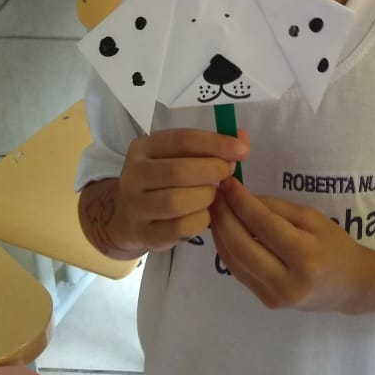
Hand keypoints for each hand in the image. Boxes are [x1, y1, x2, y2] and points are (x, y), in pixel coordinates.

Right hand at [115, 129, 249, 252]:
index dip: (215, 144)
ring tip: (213, 194)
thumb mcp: (179, 156)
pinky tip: (205, 214)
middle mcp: (133, 175)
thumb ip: (210, 146)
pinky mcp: (144, 234)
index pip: (182, 140)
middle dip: (212, 171)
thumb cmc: (164, 179)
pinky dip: (200, 220)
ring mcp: (135, 207)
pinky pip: (180, 228)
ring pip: (177, 202)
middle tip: (228, 173)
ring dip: (205, 197)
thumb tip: (242, 141)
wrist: (132, 215)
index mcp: (143, 147)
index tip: (242, 150)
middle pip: (178, 171)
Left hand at [210, 178, 369, 312]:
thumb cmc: (334, 245)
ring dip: (220, 234)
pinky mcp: (267, 302)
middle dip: (224, 217)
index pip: (264, 225)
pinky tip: (224, 232)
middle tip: (214, 195)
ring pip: (235, 262)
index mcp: (306, 257)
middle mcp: (289, 282)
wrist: (350, 286)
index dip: (241, 202)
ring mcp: (276, 297)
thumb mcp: (312, 218)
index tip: (227, 183)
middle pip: (242, 246)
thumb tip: (241, 198)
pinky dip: (227, 250)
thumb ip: (276, 209)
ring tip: (215, 210)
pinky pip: (239, 272)